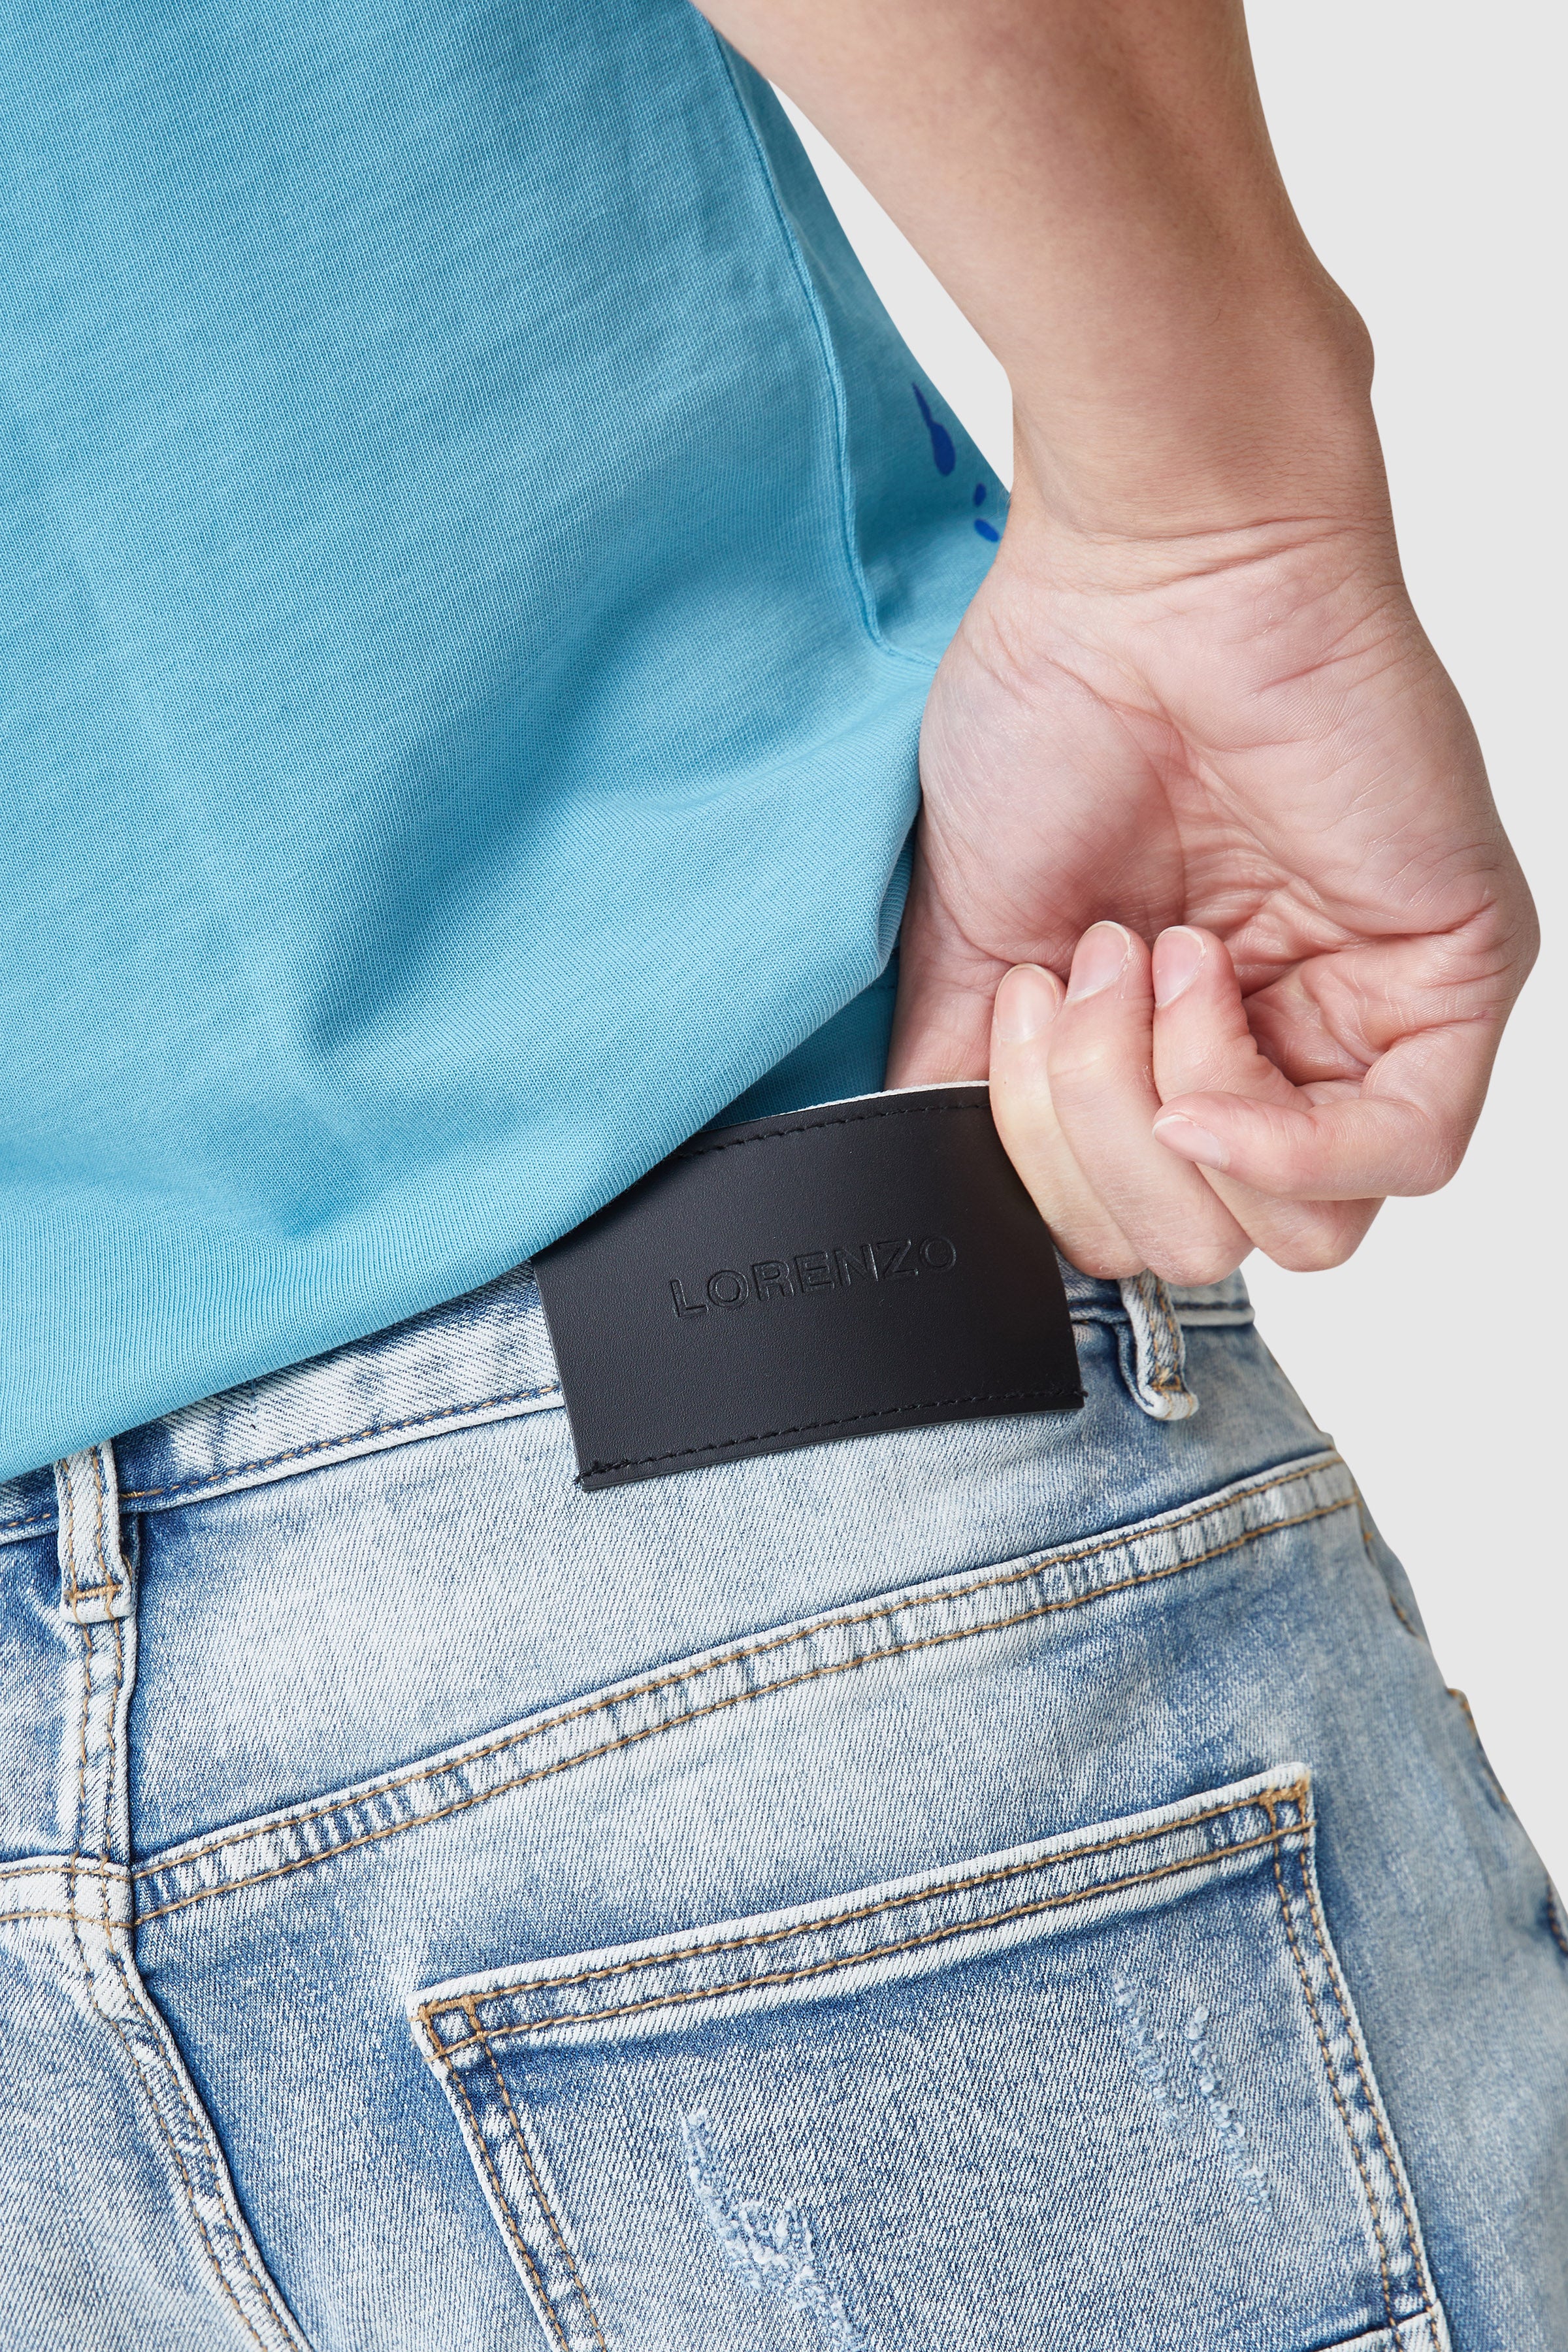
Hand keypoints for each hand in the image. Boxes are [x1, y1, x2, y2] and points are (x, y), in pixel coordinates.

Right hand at [887, 509, 1537, 1280]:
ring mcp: (1366, 1021)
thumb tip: (941, 1187)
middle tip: (1081, 978)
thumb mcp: (970, 940)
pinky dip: (1280, 1135)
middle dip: (1099, 1143)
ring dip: (1171, 1115)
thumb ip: (964, 1086)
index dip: (1053, 1171)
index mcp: (1168, 1050)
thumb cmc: (1061, 708)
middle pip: (1205, 1247)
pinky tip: (1203, 1037)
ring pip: (1298, 1230)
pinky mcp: (1451, 978)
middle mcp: (1274, 1049)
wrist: (1146, 573)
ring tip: (1147, 959)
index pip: (1133, 1230)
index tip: (1017, 1018)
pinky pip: (1401, 1156)